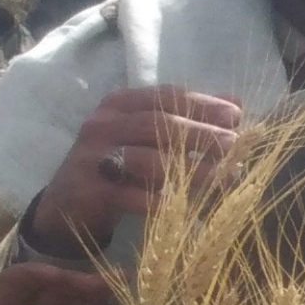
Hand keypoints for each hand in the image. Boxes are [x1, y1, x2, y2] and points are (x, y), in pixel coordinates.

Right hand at [27, 86, 242, 256]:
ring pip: (144, 159)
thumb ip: (189, 119)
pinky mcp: (88, 191)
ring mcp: (92, 157)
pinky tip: (187, 207)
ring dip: (188, 169)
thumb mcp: (151, 137)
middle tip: (233, 146)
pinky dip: (159, 201)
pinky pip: (129, 195)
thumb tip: (236, 105)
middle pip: (157, 124)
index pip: (166, 97)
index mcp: (121, 104)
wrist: (67, 204)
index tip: (236, 116)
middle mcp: (103, 125)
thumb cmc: (120, 165)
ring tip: (224, 177)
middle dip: (200, 134)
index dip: (203, 105)